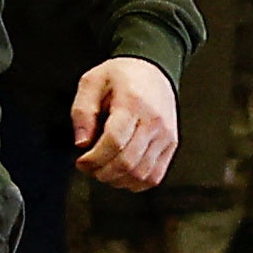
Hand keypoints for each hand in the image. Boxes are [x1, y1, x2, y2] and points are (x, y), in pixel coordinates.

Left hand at [74, 55, 178, 191]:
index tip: (81, 161)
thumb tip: (81, 143)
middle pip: (127, 161)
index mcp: (133, 102)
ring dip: (117, 180)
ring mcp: (165, 135)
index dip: (94, 159)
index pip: (114, 141)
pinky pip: (155, 176)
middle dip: (102, 172)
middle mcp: (154, 121)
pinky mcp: (171, 145)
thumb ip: (82, 112)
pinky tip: (122, 175)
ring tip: (103, 171)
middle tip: (89, 168)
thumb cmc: (121, 76)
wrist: (152, 70)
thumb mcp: (92, 82)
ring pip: (141, 173)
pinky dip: (135, 183)